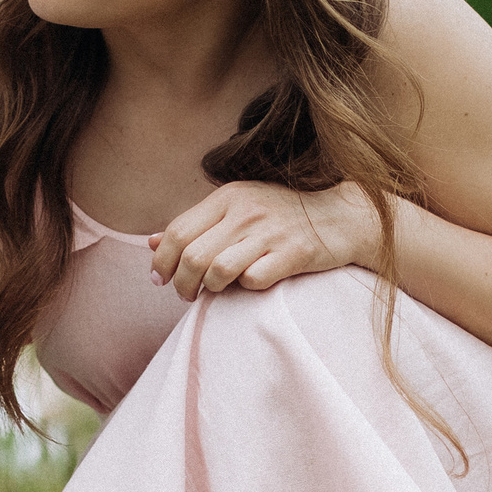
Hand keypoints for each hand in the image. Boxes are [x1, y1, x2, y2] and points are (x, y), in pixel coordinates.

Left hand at [148, 179, 385, 300]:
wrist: (342, 217)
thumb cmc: (281, 216)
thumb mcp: (237, 209)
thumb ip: (195, 225)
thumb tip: (149, 243)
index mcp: (227, 197)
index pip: (177, 232)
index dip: (161, 261)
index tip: (158, 279)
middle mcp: (246, 211)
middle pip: (192, 256)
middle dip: (181, 283)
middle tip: (185, 294)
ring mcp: (270, 232)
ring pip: (218, 271)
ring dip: (210, 289)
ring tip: (214, 292)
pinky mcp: (294, 254)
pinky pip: (253, 281)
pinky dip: (246, 289)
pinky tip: (250, 285)